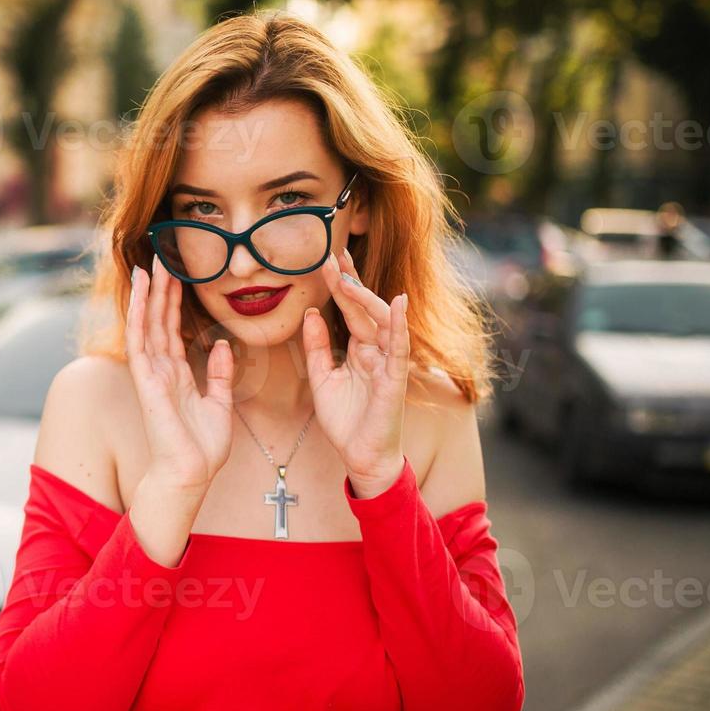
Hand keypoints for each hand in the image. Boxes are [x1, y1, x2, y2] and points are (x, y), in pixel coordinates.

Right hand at [126, 259, 233, 496]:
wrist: (190, 475)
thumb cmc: (202, 450)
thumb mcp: (220, 404)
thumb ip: (219, 375)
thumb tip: (220, 346)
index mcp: (177, 376)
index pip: (173, 330)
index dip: (174, 302)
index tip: (177, 275)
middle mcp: (161, 371)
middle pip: (159, 321)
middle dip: (161, 289)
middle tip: (164, 256)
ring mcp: (151, 374)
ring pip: (147, 324)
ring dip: (149, 294)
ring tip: (151, 264)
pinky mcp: (146, 381)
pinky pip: (141, 340)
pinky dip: (140, 313)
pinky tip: (142, 290)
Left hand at [301, 249, 408, 497]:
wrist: (360, 456)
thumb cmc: (345, 420)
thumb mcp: (321, 378)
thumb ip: (316, 347)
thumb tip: (310, 313)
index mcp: (360, 349)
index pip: (350, 310)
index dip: (339, 285)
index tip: (325, 260)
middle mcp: (377, 350)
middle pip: (365, 308)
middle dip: (350, 281)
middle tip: (334, 254)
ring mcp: (388, 362)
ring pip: (382, 321)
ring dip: (365, 297)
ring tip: (346, 276)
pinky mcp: (395, 379)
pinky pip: (399, 347)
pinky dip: (399, 324)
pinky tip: (397, 302)